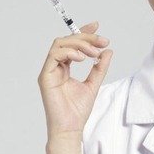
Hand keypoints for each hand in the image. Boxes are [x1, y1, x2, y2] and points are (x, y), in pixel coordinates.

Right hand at [37, 21, 112, 140]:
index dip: (83, 32)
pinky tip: (83, 57)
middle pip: (66, 41)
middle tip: (102, 41)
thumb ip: (100, 67)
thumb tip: (107, 51)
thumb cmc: (78, 110)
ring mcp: (49, 71)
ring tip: (94, 52)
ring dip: (79, 44)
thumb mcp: (94, 84)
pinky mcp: (45, 76)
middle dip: (85, 37)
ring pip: (59, 44)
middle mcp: (55, 67)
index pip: (72, 44)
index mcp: (65, 67)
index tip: (97, 26)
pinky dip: (69, 52)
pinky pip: (54, 56)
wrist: (71, 128)